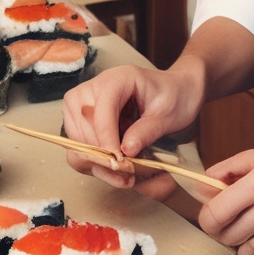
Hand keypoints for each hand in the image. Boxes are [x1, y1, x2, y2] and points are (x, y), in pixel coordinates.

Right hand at [61, 64, 202, 192]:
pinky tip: (116, 172)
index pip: (100, 109)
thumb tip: (125, 151)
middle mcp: (96, 87)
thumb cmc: (175, 96)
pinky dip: (93, 162)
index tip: (119, 162)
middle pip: (81, 124)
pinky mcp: (86, 120)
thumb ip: (146, 131)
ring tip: (123, 176)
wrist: (179, 92)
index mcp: (118, 79)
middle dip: (100, 153)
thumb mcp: (168, 114)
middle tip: (124, 172)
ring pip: (75, 138)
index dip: (106, 138)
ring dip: (95, 161)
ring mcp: (87, 103)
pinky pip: (79, 145)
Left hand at [199, 150, 253, 254]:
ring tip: (249, 226)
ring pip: (243, 246)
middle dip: (220, 232)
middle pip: (226, 232)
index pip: (215, 209)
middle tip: (227, 224)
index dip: (206, 217)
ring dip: (240, 240)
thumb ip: (227, 170)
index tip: (211, 215)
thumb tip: (200, 189)